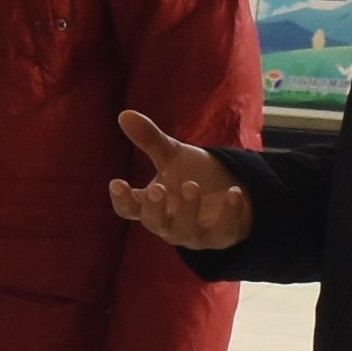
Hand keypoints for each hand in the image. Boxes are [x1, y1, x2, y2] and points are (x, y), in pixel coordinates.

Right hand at [107, 110, 250, 251]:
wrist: (227, 190)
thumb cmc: (191, 175)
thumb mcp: (171, 156)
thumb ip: (149, 139)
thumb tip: (125, 114)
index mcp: (151, 205)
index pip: (128, 208)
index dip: (122, 199)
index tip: (117, 183)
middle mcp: (168, 224)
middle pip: (154, 223)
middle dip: (155, 209)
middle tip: (157, 189)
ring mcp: (194, 234)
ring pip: (185, 230)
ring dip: (188, 210)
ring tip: (191, 185)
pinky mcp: (221, 236)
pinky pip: (223, 230)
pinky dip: (229, 213)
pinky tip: (234, 192)